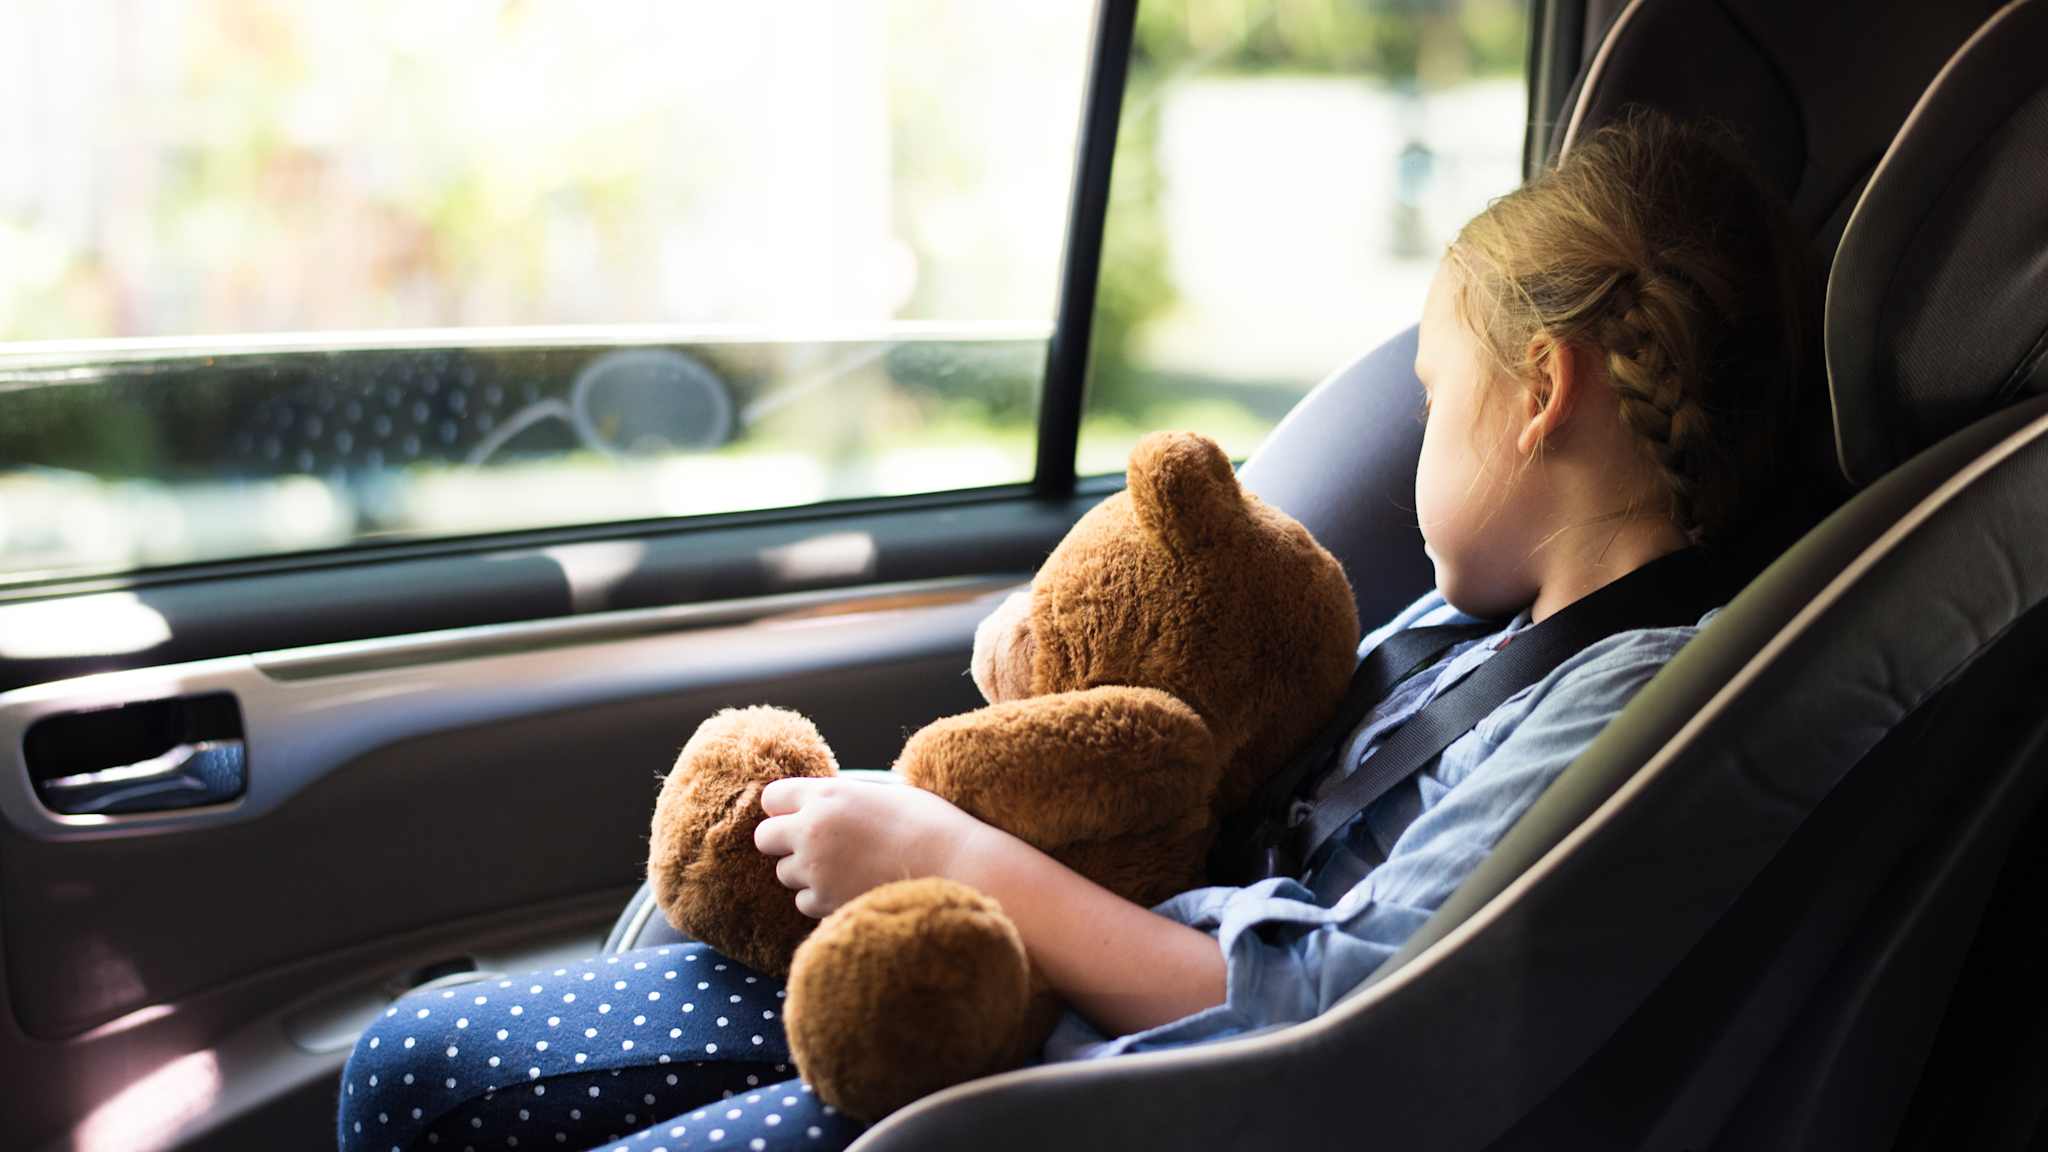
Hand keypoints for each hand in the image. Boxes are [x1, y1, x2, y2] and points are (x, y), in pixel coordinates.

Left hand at [754, 777, 983, 918]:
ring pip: (784, 873)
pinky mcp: (825, 902)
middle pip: (765, 837)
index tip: (802, 814)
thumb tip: (829, 801)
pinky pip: (804, 902)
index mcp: (827, 794)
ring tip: (845, 869)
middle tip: (814, 846)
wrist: (957, 866)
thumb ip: (848, 796)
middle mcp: (812, 830)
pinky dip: (821, 899)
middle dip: (783, 842)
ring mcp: (815, 869)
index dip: (785, 807)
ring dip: (805, 873)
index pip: (772, 797)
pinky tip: (852, 888)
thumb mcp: (886, 791)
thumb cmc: (931, 823)